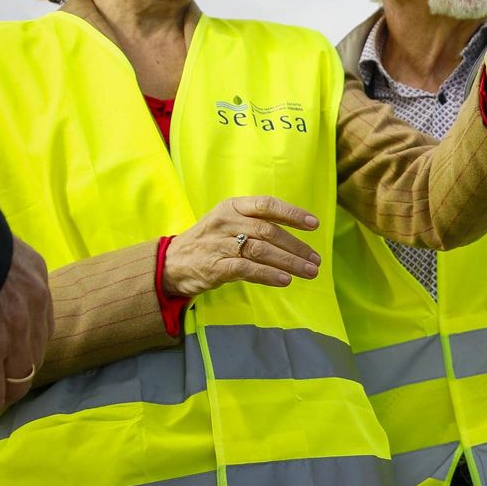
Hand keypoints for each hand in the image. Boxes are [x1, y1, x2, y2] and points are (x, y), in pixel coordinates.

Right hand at [162, 196, 321, 298]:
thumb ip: (256, 223)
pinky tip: (285, 280)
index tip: (314, 224)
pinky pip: (247, 269)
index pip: (267, 205)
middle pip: (269, 231)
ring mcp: (220, 244)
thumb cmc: (208, 241)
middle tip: (315, 260)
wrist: (171, 263)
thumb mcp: (228, 222)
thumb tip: (294, 234)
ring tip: (308, 271)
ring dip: (289, 262)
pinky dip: (268, 275)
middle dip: (296, 246)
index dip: (292, 214)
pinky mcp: (215, 267)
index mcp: (232, 206)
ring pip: (262, 250)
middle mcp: (227, 222)